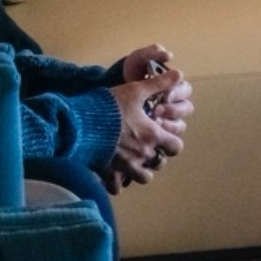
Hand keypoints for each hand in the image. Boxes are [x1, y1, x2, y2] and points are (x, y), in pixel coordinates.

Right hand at [106, 70, 184, 185]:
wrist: (80, 125)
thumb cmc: (110, 107)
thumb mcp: (135, 90)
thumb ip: (159, 84)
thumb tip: (180, 74)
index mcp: (153, 136)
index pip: (176, 146)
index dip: (172, 142)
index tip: (163, 136)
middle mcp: (143, 154)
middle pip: (159, 163)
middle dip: (155, 156)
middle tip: (145, 147)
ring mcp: (126, 167)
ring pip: (143, 178)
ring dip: (140, 171)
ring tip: (132, 161)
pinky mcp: (109, 174)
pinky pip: (118, 187)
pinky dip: (117, 182)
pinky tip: (113, 173)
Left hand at [116, 45, 193, 131]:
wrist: (112, 91)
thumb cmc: (129, 73)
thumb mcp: (138, 60)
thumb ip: (151, 54)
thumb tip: (169, 55)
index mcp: (174, 86)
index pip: (184, 90)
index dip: (176, 93)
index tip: (165, 95)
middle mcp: (174, 103)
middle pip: (186, 109)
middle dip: (173, 110)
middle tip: (156, 111)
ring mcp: (166, 118)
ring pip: (180, 125)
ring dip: (170, 125)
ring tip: (154, 124)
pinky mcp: (157, 131)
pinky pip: (168, 138)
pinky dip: (161, 137)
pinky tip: (150, 133)